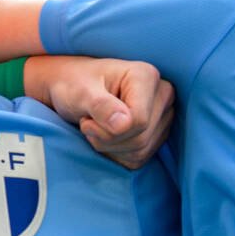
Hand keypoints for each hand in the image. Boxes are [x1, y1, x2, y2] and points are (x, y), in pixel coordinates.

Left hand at [27, 56, 173, 170]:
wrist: (72, 87)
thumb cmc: (74, 84)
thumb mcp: (80, 92)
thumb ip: (100, 106)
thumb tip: (123, 125)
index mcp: (147, 76)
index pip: (139, 120)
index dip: (108, 129)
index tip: (86, 118)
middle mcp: (162, 94)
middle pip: (141, 138)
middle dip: (106, 139)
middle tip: (87, 123)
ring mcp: (163, 116)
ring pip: (140, 151)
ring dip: (109, 147)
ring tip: (95, 127)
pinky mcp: (157, 134)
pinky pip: (139, 159)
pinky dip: (116, 154)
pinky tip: (105, 137)